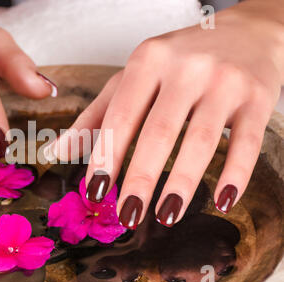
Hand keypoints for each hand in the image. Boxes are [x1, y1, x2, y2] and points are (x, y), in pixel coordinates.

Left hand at [50, 1, 283, 227]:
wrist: (248, 32)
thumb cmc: (180, 59)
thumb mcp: (134, 76)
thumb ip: (96, 114)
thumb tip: (57, 153)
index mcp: (148, 60)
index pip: (121, 115)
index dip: (106, 155)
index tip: (95, 191)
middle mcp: (186, 68)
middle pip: (159, 132)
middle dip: (141, 179)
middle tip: (128, 215)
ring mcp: (225, 81)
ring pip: (200, 141)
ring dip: (182, 183)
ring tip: (166, 216)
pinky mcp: (258, 97)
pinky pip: (247, 143)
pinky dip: (236, 175)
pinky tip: (223, 200)